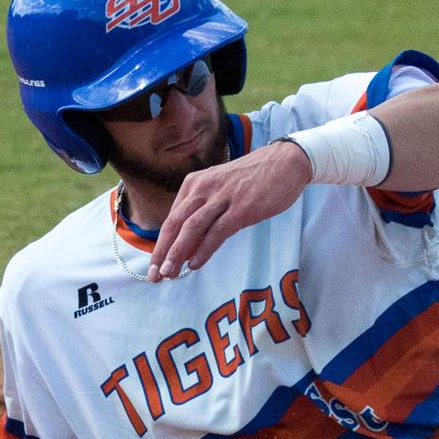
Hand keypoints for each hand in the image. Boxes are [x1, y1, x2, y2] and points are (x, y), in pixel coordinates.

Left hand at [148, 140, 311, 279]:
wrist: (284, 162)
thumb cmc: (252, 180)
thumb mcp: (220, 190)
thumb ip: (204, 214)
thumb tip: (189, 246)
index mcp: (194, 184)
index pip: (171, 219)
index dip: (161, 245)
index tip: (153, 267)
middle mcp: (203, 189)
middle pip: (175, 224)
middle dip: (162, 252)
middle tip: (154, 276)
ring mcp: (223, 198)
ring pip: (192, 228)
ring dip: (177, 253)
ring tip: (169, 273)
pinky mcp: (242, 207)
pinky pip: (217, 231)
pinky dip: (204, 249)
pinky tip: (195, 264)